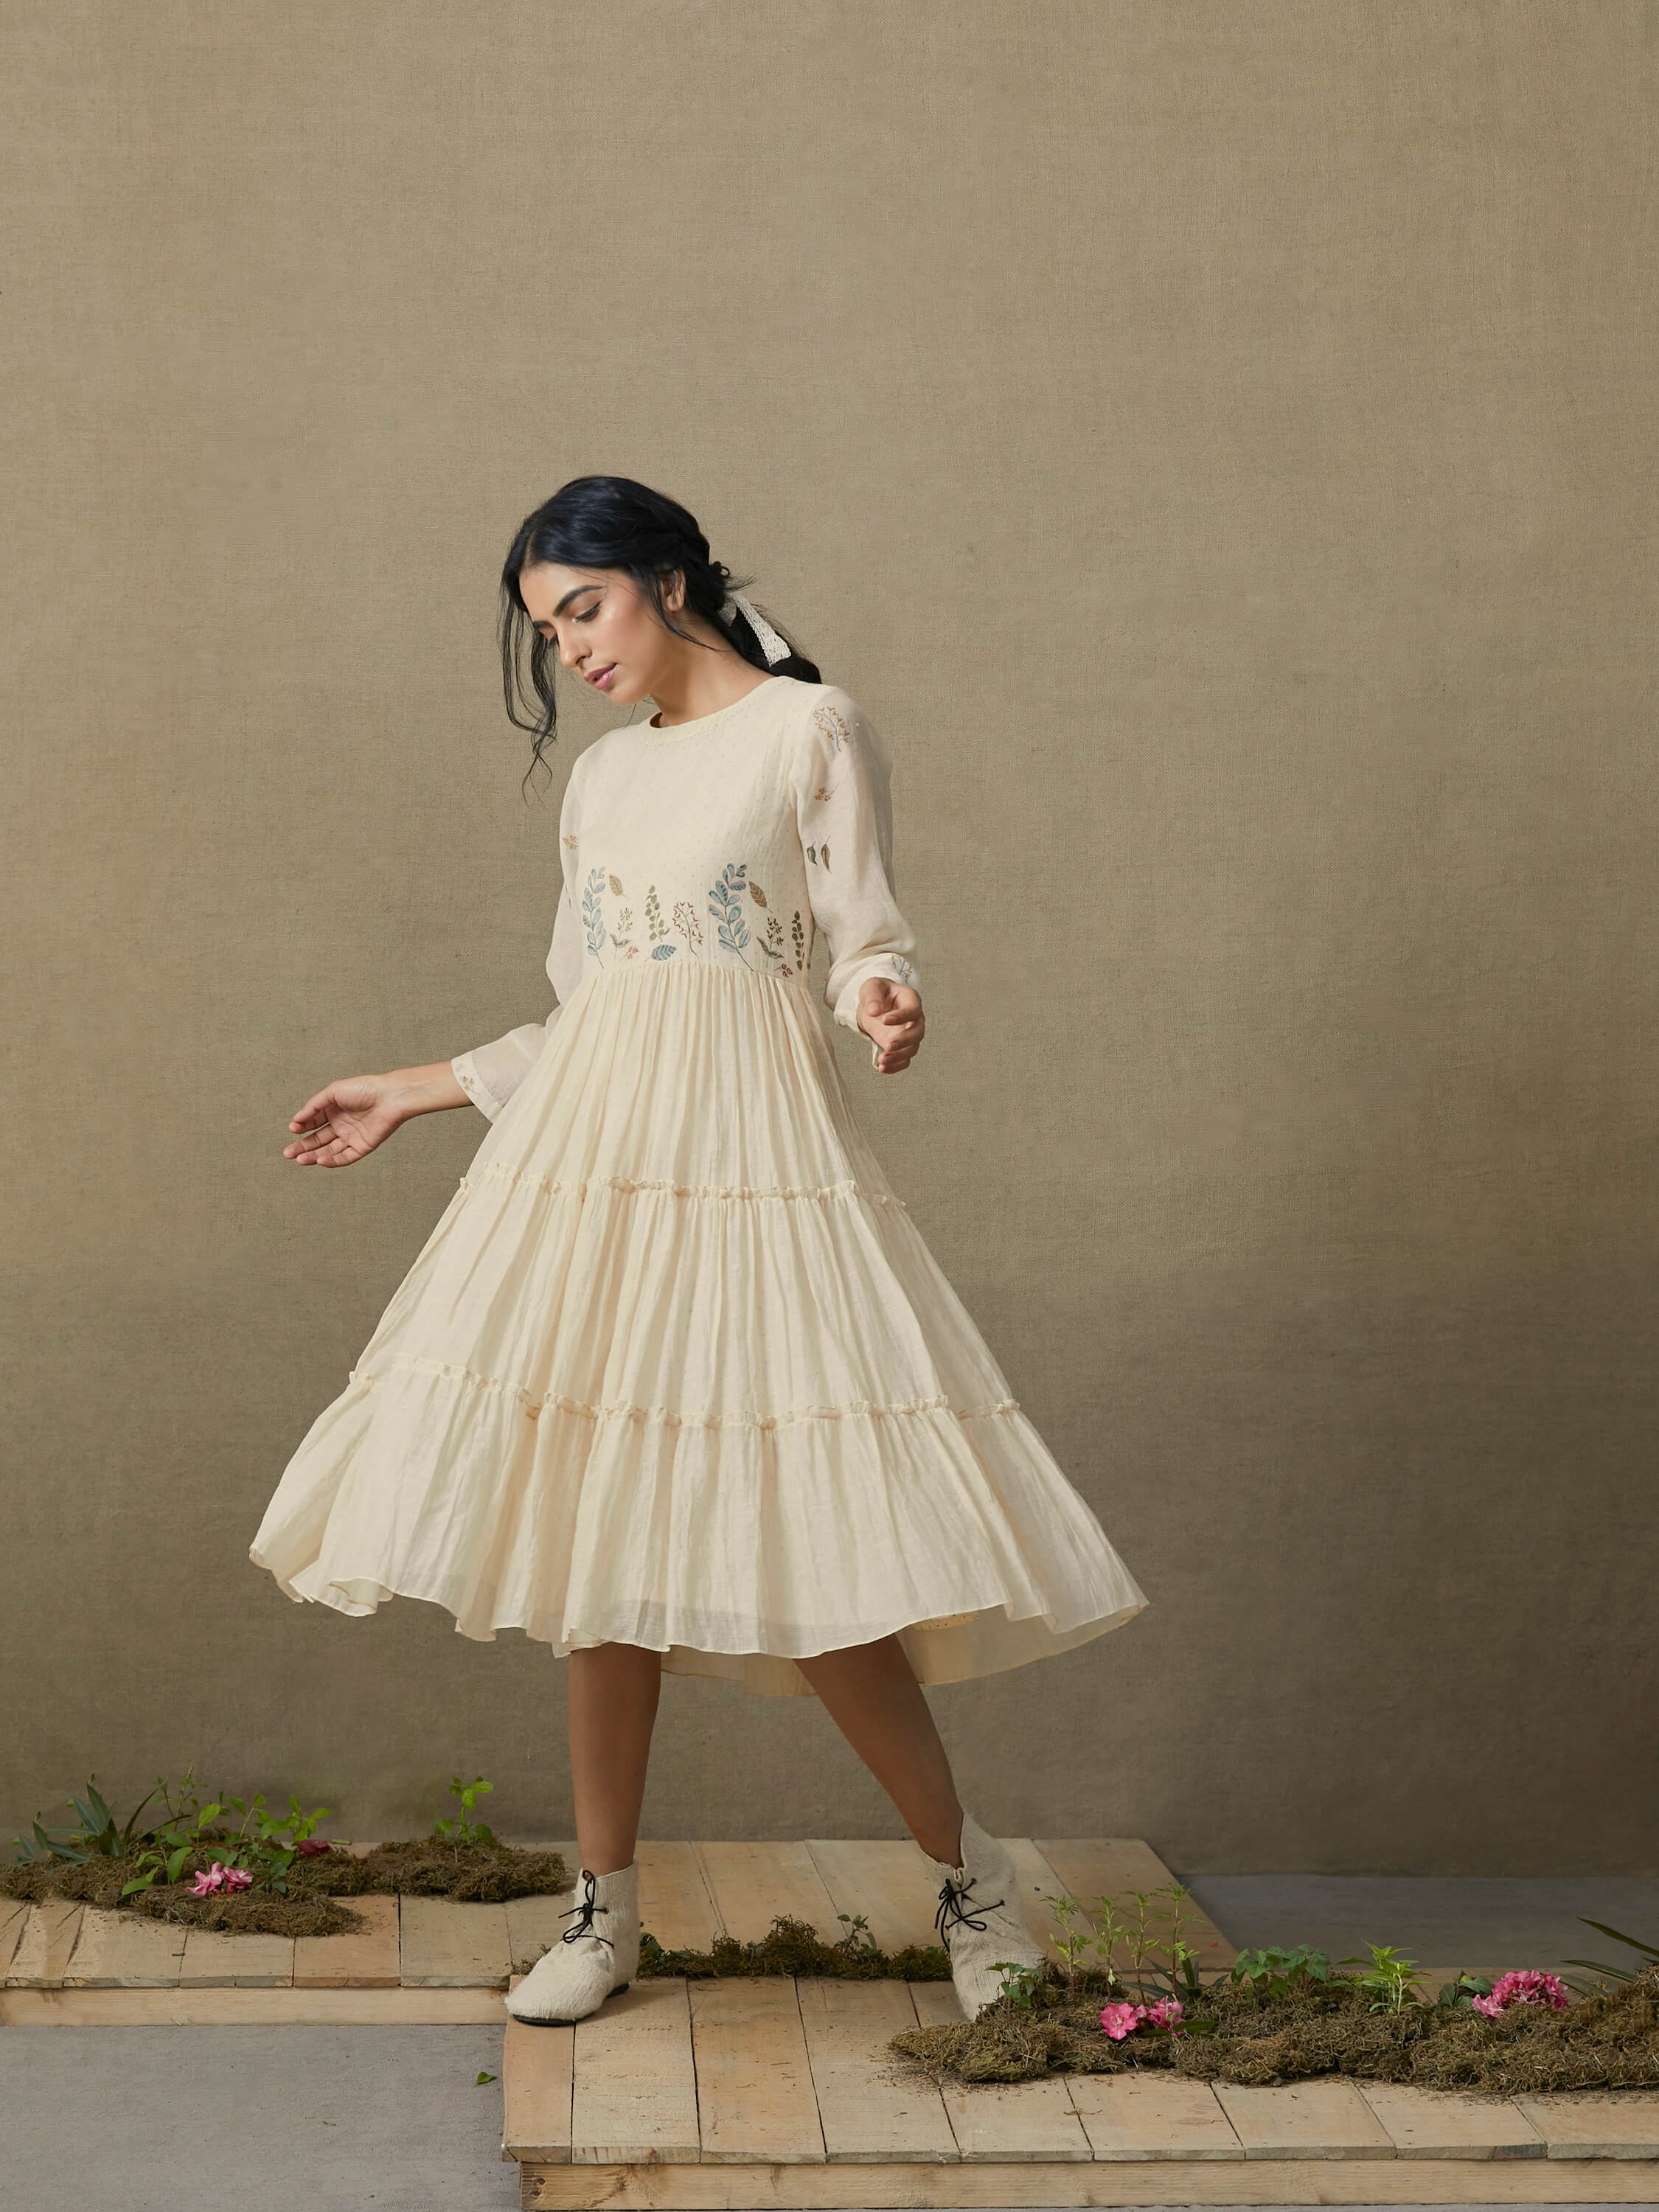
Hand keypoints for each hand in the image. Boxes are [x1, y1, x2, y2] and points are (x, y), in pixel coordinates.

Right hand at [283, 1075, 407, 1165]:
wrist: (390, 1097)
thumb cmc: (364, 1089)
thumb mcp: (333, 1092)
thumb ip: (314, 1105)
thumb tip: (296, 1119)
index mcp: (334, 1110)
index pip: (313, 1122)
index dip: (302, 1126)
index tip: (293, 1128)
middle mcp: (342, 1125)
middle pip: (318, 1140)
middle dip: (302, 1147)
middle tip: (287, 1153)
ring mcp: (352, 1137)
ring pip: (329, 1150)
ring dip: (313, 1155)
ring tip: (299, 1159)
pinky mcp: (363, 1147)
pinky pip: (345, 1157)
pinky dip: (332, 1161)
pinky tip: (319, 1160)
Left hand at [856, 979, 924, 1072]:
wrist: (874, 1006)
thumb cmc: (878, 993)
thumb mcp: (871, 987)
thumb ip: (872, 997)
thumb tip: (874, 1010)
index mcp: (910, 1000)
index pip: (913, 1010)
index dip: (901, 1016)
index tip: (885, 1020)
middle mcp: (914, 1019)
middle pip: (917, 1033)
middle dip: (904, 1041)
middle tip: (889, 1044)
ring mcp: (909, 1034)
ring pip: (912, 1049)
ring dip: (898, 1056)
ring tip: (882, 1059)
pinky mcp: (901, 1047)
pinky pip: (904, 1060)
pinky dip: (895, 1066)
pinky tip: (882, 1068)